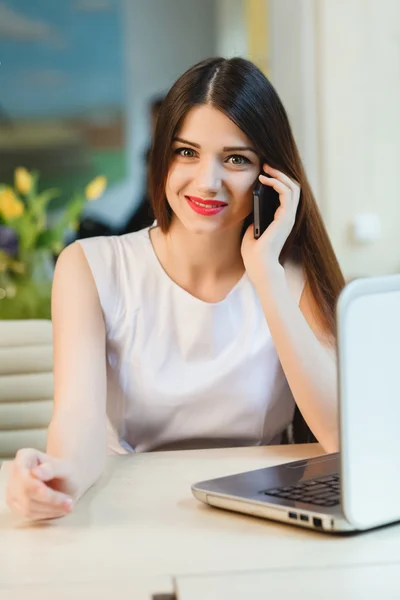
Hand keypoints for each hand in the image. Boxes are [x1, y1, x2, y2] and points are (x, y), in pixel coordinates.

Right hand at [5, 448, 78, 520]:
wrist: (65, 482)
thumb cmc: (65, 472)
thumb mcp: (65, 468)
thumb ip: (52, 468)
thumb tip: (36, 473)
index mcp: (25, 456)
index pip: (24, 476)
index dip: (36, 487)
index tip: (50, 492)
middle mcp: (15, 472)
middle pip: (25, 493)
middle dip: (50, 500)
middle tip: (70, 503)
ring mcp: (12, 489)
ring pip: (27, 506)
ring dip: (50, 508)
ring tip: (68, 506)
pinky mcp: (16, 504)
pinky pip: (28, 514)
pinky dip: (46, 514)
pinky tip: (59, 509)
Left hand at [241, 164, 299, 285]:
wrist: (259, 266)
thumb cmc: (254, 254)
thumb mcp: (251, 231)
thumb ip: (254, 219)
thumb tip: (251, 206)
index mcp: (280, 220)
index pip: (285, 195)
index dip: (277, 181)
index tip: (263, 173)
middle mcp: (287, 217)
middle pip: (292, 188)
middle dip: (280, 174)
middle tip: (266, 166)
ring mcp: (288, 217)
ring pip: (293, 187)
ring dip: (280, 175)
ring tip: (267, 169)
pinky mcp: (286, 217)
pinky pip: (287, 193)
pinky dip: (277, 183)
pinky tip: (265, 179)